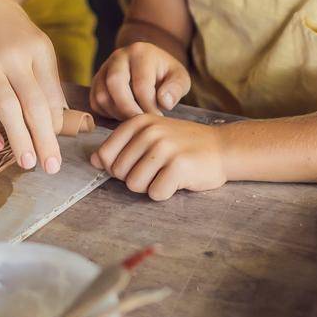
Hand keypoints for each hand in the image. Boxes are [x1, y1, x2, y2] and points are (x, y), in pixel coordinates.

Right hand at [0, 0, 65, 173]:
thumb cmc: (4, 27)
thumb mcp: (32, 41)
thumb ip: (45, 75)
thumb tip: (59, 115)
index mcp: (37, 48)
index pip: (51, 94)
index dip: (56, 124)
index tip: (58, 148)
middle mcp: (14, 55)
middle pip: (33, 104)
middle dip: (44, 139)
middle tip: (51, 168)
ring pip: (6, 108)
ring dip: (19, 139)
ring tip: (28, 163)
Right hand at [90, 42, 190, 119]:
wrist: (151, 66)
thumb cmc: (167, 74)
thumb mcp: (180, 78)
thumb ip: (176, 89)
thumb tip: (164, 102)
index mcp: (141, 52)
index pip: (141, 84)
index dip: (149, 106)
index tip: (158, 117)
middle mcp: (119, 56)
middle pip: (115, 84)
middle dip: (128, 109)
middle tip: (140, 123)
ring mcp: (105, 68)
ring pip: (102, 95)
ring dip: (117, 113)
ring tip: (134, 119)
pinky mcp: (97, 81)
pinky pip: (95, 102)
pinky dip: (108, 113)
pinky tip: (124, 116)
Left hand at [90, 115, 227, 200]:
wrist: (222, 147)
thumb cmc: (184, 144)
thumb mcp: (152, 135)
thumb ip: (123, 145)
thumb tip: (93, 160)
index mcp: (138, 122)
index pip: (105, 155)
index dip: (118, 167)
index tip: (138, 162)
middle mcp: (149, 132)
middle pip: (118, 173)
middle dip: (135, 178)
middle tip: (158, 169)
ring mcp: (164, 148)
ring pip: (134, 185)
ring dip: (150, 186)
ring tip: (167, 173)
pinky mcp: (178, 166)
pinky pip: (155, 193)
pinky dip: (165, 193)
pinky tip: (178, 180)